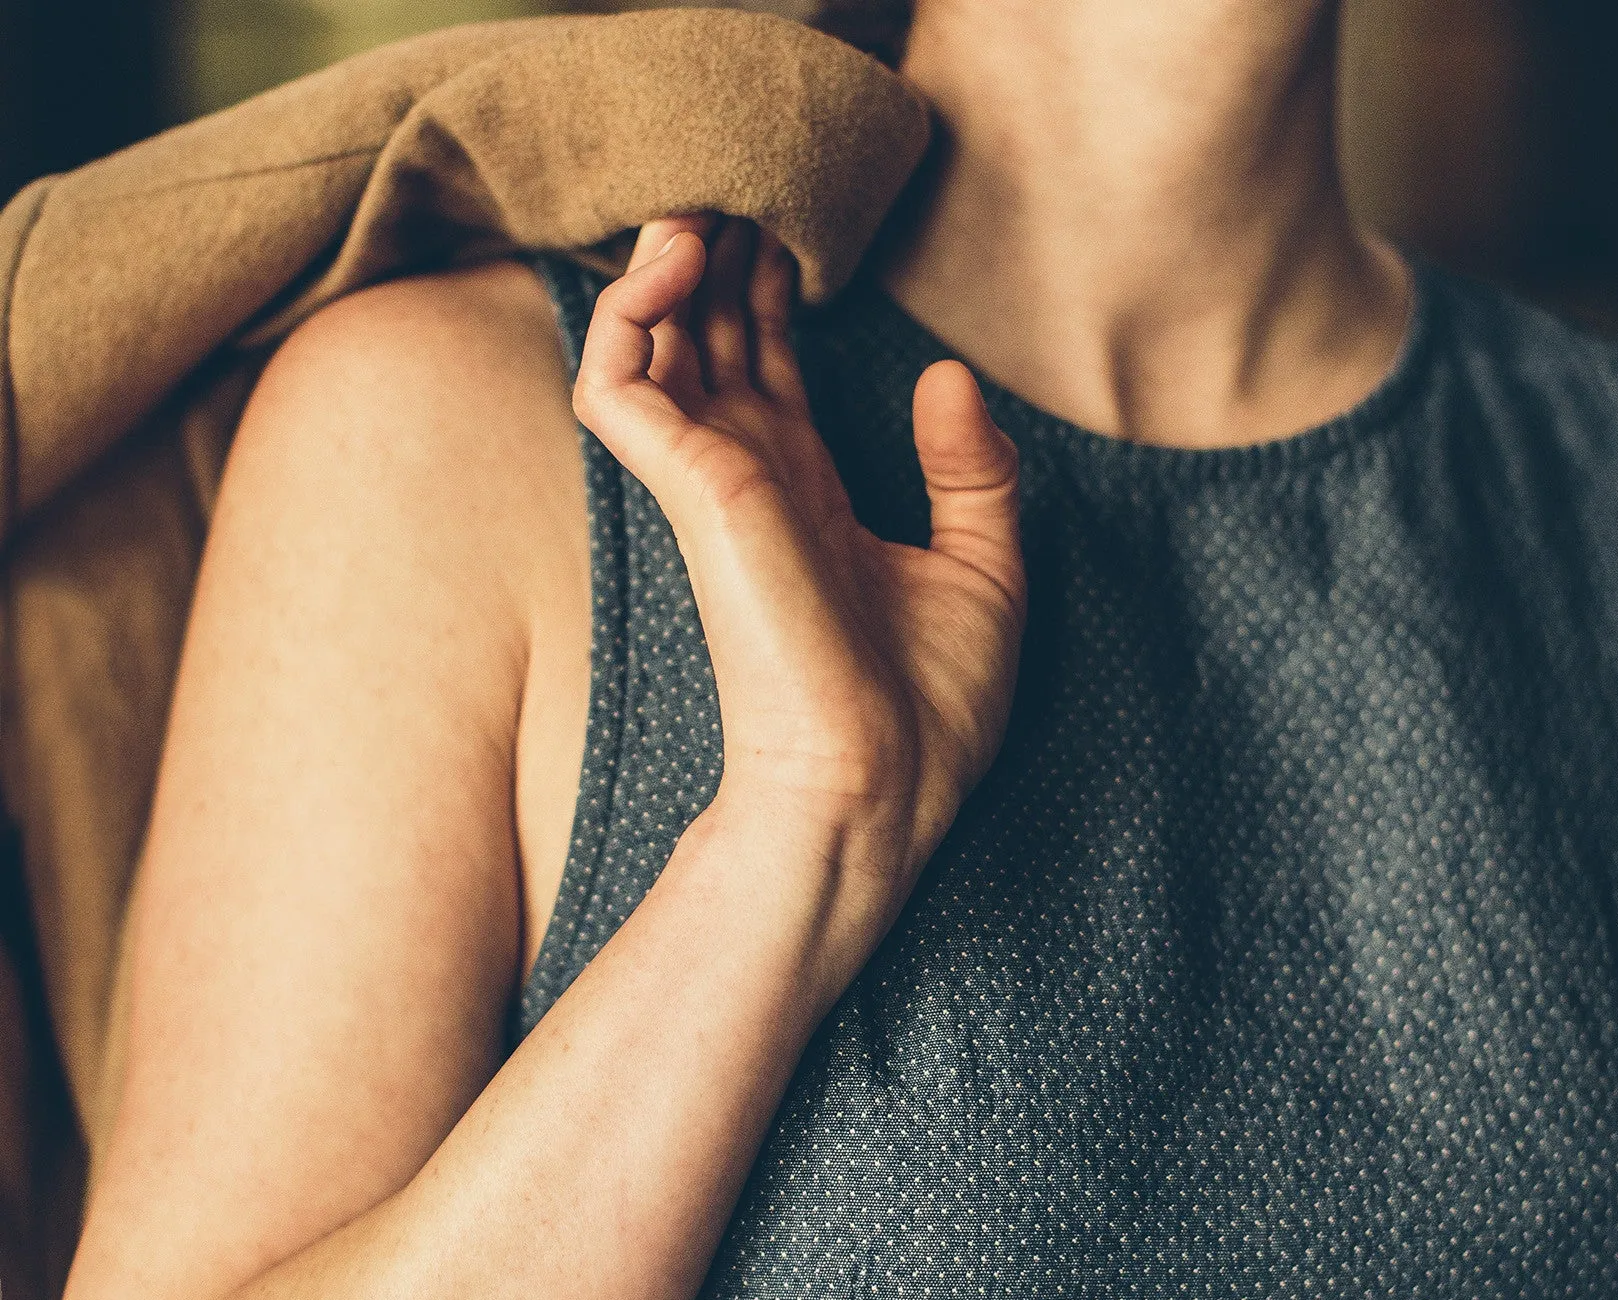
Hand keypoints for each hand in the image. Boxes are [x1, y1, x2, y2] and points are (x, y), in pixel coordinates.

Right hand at [573, 213, 1024, 931]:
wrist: (884, 790)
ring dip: (663, 264)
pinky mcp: (694, 494)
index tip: (789, 233)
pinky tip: (676, 255)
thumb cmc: (928, 714)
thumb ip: (973, 473)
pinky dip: (631, 313)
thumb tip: (951, 376)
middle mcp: (753, 484)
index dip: (769, 297)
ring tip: (699, 199)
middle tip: (737, 181)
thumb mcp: (986, 575)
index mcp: (811, 500)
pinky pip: (621, 383)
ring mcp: (715, 488)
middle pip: (708, 340)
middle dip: (715, 258)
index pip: (768, 373)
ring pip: (650, 346)